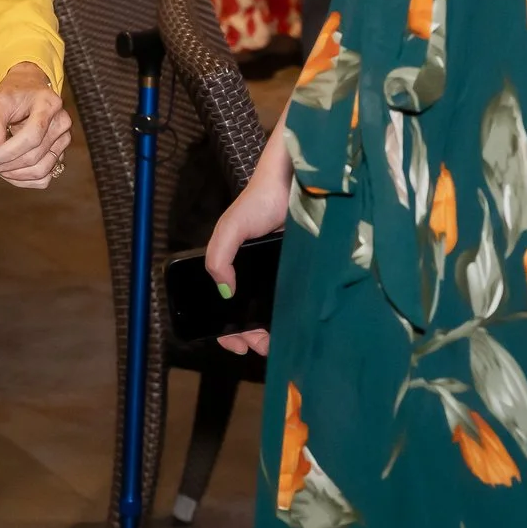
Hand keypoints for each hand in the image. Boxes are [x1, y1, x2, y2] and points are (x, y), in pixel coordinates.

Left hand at [0, 62, 71, 187]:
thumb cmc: (13, 93)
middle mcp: (61, 123)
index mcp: (49, 104)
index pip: (30, 137)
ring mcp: (63, 140)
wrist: (28, 88)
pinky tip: (6, 171)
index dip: (5, 153)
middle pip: (34, 156)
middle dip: (3, 164)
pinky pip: (44, 178)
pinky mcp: (60, 154)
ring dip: (12, 174)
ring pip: (40, 171)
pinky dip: (22, 180)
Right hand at [207, 127, 292, 355]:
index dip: (226, 329)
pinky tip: (297, 326)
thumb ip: (218, 256)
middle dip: (250, 335)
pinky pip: (299, 300)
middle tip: (259, 345)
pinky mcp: (308, 272)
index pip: (226, 305)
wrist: (298, 181)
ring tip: (277, 343)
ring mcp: (285, 274)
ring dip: (272, 331)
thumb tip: (225, 292)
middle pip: (250, 315)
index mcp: (237, 265)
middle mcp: (260, 273)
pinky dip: (295, 316)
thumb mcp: (230, 228)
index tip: (236, 345)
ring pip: (275, 311)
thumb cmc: (261, 200)